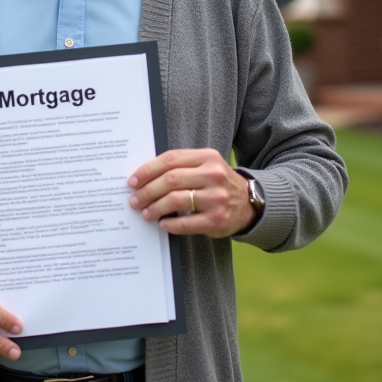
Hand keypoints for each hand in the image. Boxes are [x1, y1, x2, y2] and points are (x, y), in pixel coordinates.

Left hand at [127, 149, 257, 237]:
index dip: (147, 170)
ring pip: (175, 200)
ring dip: (155, 208)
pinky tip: (163, 224)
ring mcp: (216, 198)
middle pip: (170, 180)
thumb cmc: (217, 183)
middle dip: (147, 191)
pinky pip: (185, 223)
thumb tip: (144, 177)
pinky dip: (169, 224)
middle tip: (135, 200)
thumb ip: (181, 166)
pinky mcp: (217, 219)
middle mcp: (213, 175)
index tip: (133, 181)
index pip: (170, 159)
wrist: (249, 203)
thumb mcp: (205, 166)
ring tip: (146, 213)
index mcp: (207, 157)